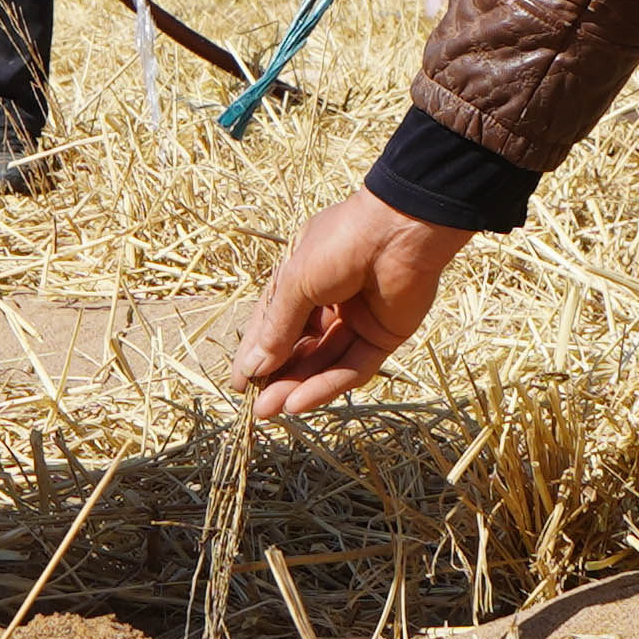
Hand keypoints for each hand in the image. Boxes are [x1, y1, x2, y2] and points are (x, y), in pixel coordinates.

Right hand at [235, 190, 472, 420]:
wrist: (401, 230)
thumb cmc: (340, 242)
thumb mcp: (296, 283)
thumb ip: (276, 328)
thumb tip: (252, 368)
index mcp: (303, 278)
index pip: (274, 323)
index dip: (256, 353)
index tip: (238, 384)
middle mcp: (329, 301)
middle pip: (300, 348)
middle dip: (277, 376)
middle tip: (256, 406)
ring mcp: (357, 320)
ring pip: (323, 361)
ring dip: (297, 386)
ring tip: (271, 408)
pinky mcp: (383, 337)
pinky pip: (351, 366)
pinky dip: (326, 385)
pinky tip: (300, 401)